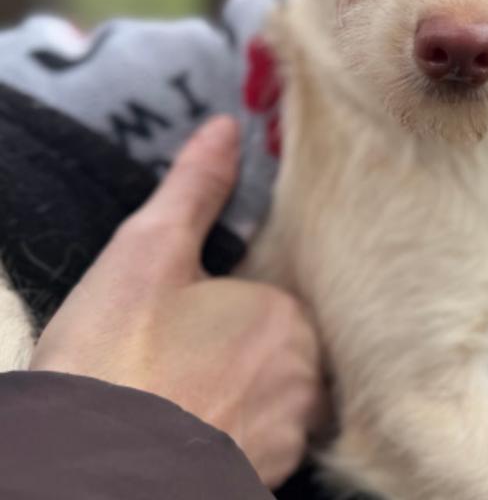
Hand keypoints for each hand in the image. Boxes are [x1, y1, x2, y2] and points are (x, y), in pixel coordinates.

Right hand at [30, 115, 324, 487]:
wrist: (78, 480)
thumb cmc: (113, 365)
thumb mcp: (147, 255)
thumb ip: (196, 187)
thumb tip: (225, 127)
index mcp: (285, 313)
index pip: (273, 300)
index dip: (229, 310)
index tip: (187, 327)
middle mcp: (304, 376)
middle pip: (281, 351)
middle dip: (239, 353)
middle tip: (176, 366)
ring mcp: (288, 438)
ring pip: (276, 402)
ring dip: (241, 400)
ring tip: (181, 402)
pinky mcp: (265, 483)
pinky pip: (264, 449)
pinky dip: (236, 442)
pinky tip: (191, 436)